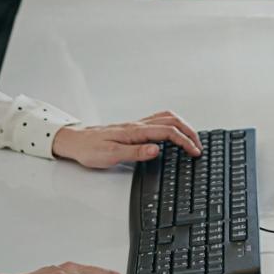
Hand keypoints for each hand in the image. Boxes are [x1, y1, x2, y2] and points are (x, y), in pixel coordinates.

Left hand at [52, 110, 201, 167]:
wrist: (74, 141)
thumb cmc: (89, 149)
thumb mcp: (110, 155)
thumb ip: (135, 152)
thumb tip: (156, 149)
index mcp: (135, 131)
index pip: (167, 131)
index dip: (185, 141)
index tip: (195, 152)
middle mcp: (137, 125)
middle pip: (172, 120)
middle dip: (189, 131)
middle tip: (199, 145)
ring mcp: (136, 125)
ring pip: (166, 117)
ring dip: (183, 126)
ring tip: (192, 139)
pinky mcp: (133, 128)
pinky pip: (158, 120)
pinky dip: (172, 125)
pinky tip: (173, 134)